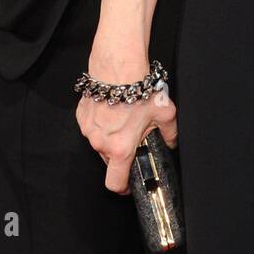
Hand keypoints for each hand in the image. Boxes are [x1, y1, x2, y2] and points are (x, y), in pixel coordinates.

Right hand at [77, 52, 177, 195]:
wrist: (119, 65)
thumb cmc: (139, 88)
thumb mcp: (165, 114)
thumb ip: (170, 134)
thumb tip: (172, 142)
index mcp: (120, 148)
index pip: (115, 183)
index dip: (123, 188)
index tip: (129, 184)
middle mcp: (101, 143)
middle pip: (108, 161)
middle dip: (120, 155)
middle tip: (132, 139)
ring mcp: (89, 129)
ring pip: (99, 143)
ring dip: (109, 138)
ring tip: (123, 120)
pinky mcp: (82, 115)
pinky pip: (91, 127)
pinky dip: (101, 123)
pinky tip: (112, 110)